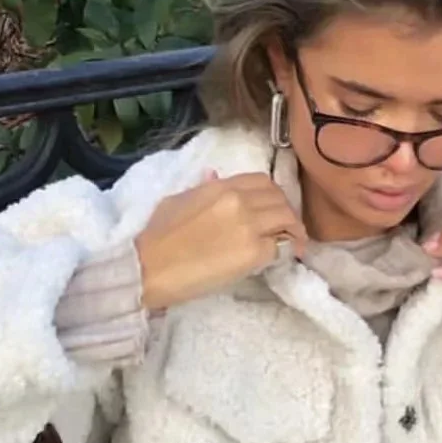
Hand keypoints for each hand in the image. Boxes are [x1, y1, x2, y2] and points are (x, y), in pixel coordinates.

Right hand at [135, 173, 306, 311]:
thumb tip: (214, 175)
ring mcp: (249, 226)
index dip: (272, 194)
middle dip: (286, 211)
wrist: (148, 267)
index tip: (273, 206)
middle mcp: (239, 201)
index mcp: (220, 187)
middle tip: (286, 227)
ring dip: (293, 230)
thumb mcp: (177, 201)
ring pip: (287, 219)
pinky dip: (286, 250)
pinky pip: (282, 246)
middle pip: (280, 198)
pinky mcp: (254, 253)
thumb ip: (202, 188)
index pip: (262, 181)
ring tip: (293, 242)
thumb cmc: (156, 237)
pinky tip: (285, 258)